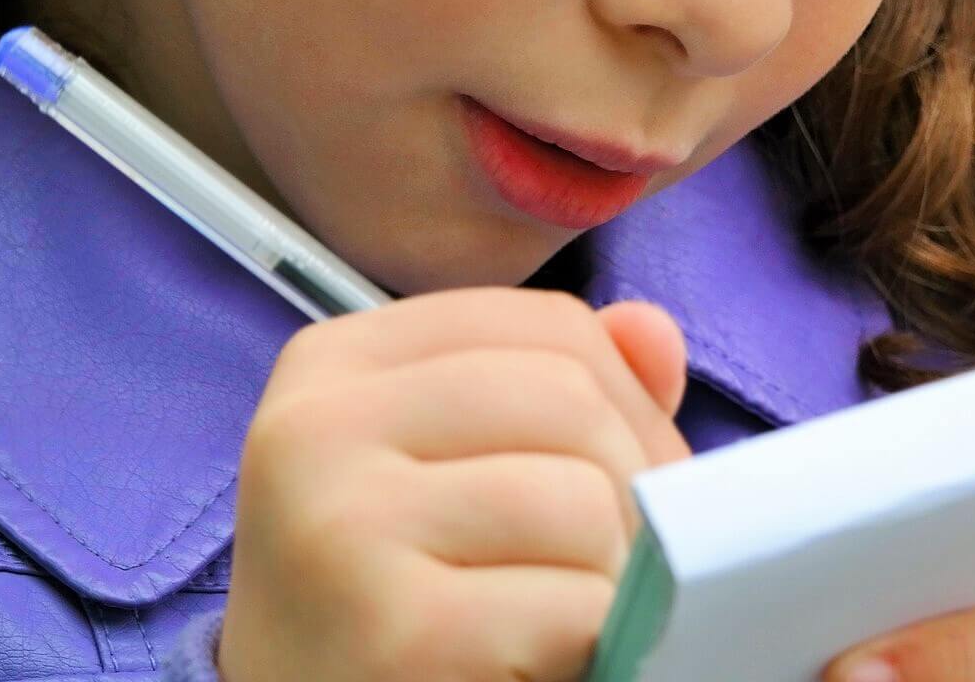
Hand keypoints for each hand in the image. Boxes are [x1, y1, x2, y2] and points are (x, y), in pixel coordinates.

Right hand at [217, 286, 691, 681]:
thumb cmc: (388, 591)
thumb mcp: (450, 463)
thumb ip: (557, 387)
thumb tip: (655, 331)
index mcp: (335, 364)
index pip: (548, 325)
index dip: (629, 397)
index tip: (627, 471)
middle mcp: (319, 429)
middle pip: (570, 400)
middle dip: (632, 481)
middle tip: (614, 554)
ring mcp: (347, 527)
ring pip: (580, 501)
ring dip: (610, 572)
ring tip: (563, 609)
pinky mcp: (397, 631)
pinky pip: (572, 607)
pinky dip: (589, 642)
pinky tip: (535, 661)